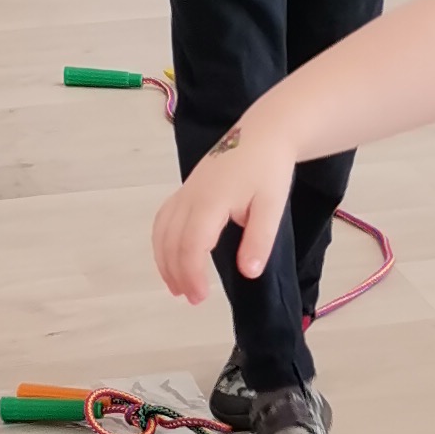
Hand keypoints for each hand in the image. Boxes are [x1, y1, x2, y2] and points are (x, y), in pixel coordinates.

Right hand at [155, 128, 295, 301]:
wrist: (263, 134)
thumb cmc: (269, 170)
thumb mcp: (273, 207)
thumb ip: (259, 240)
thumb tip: (248, 273)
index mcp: (211, 200)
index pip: (191, 243)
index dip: (191, 273)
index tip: (201, 297)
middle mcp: (191, 195)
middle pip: (171, 240)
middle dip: (177, 273)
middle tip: (193, 299)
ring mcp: (185, 191)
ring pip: (162, 230)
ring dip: (164, 260)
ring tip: (176, 287)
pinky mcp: (185, 190)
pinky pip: (164, 218)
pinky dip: (162, 242)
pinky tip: (170, 257)